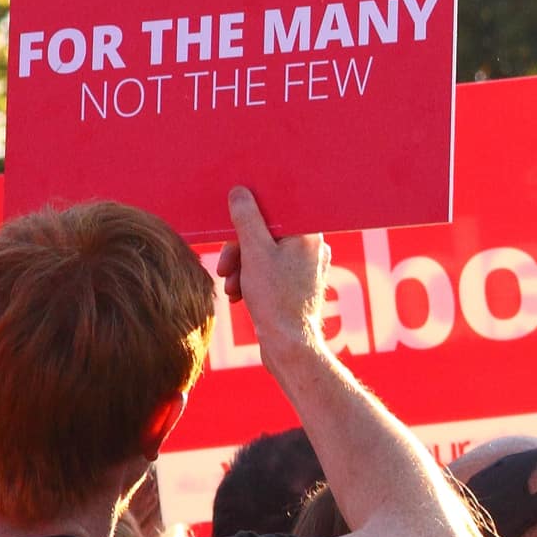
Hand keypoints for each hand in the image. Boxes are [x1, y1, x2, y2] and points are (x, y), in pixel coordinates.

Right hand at [217, 187, 328, 353]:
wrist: (289, 345)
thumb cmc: (276, 298)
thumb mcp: (254, 252)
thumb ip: (246, 219)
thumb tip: (240, 192)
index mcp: (309, 235)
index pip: (274, 212)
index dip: (248, 220)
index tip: (232, 233)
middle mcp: (312, 249)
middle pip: (266, 236)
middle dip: (240, 252)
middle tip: (224, 268)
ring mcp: (306, 269)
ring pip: (264, 256)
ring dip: (241, 269)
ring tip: (231, 288)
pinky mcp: (297, 287)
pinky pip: (269, 273)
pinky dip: (251, 281)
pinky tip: (239, 296)